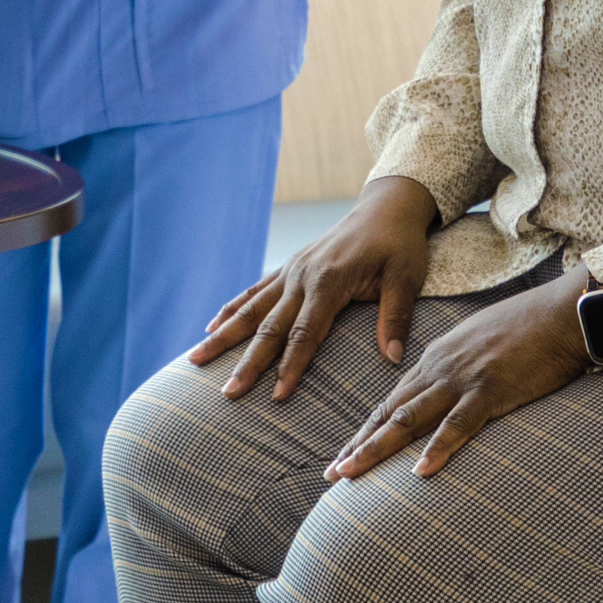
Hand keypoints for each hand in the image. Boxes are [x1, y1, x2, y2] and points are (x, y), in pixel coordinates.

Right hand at [190, 175, 435, 401]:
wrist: (387, 206)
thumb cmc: (400, 245)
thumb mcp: (407, 278)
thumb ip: (396, 317)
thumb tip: (394, 359)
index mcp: (329, 281)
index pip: (305, 333)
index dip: (290, 365)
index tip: (277, 396)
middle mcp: (302, 276)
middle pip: (269, 326)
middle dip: (247, 362)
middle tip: (228, 393)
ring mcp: (291, 271)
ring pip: (251, 309)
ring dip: (224, 336)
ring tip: (195, 360)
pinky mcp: (289, 268)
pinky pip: (254, 292)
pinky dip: (231, 310)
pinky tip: (211, 328)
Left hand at [327, 276, 594, 480]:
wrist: (562, 312)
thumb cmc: (529, 327)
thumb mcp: (480, 343)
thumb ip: (458, 366)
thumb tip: (446, 389)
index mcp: (437, 358)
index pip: (392, 400)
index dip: (366, 430)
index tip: (344, 455)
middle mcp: (440, 368)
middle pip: (390, 412)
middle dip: (358, 445)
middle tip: (331, 475)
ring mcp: (463, 379)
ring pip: (410, 419)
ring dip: (377, 449)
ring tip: (351, 474)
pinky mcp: (491, 390)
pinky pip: (459, 424)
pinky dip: (438, 448)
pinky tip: (420, 472)